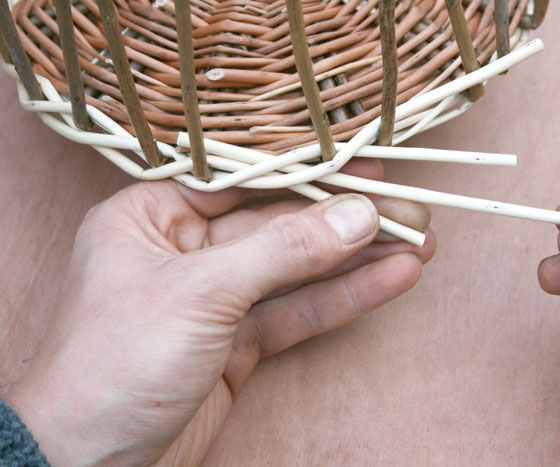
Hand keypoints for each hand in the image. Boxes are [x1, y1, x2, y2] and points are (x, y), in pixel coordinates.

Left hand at [6, 159, 435, 465]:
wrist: (90, 463)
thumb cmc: (115, 363)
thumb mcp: (201, 291)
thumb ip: (283, 250)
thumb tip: (357, 215)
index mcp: (151, 216)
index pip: (243, 180)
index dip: (309, 172)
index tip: (367, 166)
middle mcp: (184, 250)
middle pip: (279, 225)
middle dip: (346, 221)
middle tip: (410, 208)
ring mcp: (214, 299)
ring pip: (296, 270)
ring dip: (357, 259)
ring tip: (419, 241)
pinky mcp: (237, 343)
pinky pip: (297, 312)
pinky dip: (343, 298)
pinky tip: (392, 279)